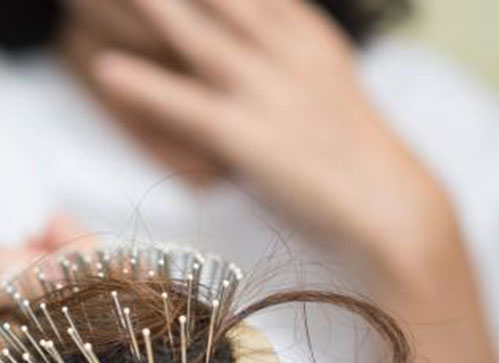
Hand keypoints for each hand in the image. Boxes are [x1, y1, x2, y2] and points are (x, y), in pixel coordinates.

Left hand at [93, 0, 448, 272]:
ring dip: (154, 9)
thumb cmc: (356, 154)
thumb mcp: (325, 87)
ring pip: (197, 36)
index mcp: (308, 36)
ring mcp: (267, 91)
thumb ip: (287, 58)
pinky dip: (143, 85)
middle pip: (223, 0)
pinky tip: (105, 70)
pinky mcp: (248, 135)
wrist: (393, 206)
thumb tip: (258, 46)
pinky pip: (185, 104)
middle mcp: (287, 50)